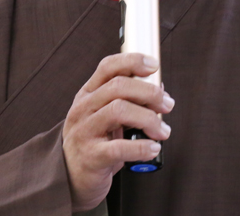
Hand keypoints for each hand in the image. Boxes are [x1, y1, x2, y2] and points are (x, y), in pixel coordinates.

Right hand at [62, 53, 174, 211]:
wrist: (72, 178)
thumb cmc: (96, 142)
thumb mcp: (105, 116)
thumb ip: (127, 100)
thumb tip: (160, 90)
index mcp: (88, 94)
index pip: (107, 67)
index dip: (132, 61)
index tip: (154, 66)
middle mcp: (83, 108)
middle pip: (118, 86)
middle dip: (149, 92)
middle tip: (167, 106)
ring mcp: (84, 131)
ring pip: (119, 111)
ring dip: (149, 118)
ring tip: (162, 131)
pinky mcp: (90, 157)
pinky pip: (118, 148)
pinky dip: (141, 147)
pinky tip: (153, 149)